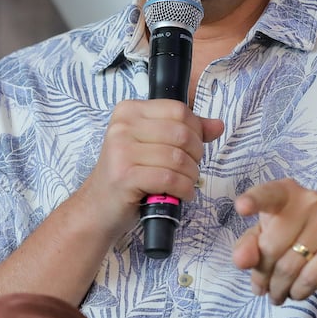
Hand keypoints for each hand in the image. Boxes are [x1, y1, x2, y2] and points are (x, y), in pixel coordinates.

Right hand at [77, 99, 223, 242]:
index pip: (178, 110)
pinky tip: (181, 195)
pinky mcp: (125, 176)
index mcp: (129, 111)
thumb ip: (186, 132)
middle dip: (195, 156)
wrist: (99, 206)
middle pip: (182, 134)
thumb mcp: (154, 145)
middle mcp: (122, 126)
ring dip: (191, 176)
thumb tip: (218, 125)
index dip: (196, 130)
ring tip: (185, 184)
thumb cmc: (129, 174)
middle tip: (189, 170)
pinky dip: (183, 190)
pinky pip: (170, 179)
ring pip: (178, 158)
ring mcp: (121, 151)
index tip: (192, 148)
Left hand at [231, 178, 316, 304]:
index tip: (241, 207)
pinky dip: (298, 292)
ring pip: (289, 266)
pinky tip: (298, 292)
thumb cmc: (295, 246)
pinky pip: (309, 278)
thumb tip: (241, 260)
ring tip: (278, 294)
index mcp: (286, 193)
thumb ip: (248, 247)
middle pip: (271, 246)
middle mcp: (310, 200)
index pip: (268, 194)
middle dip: (262, 275)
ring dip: (278, 289)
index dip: (254, 200)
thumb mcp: (265, 243)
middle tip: (262, 289)